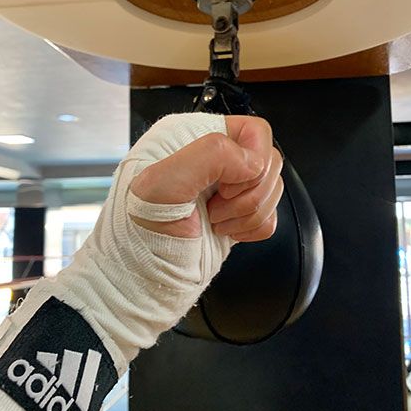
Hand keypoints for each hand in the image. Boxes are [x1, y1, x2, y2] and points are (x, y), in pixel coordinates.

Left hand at [130, 115, 283, 240]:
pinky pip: (269, 214)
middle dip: (249, 193)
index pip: (253, 132)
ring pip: (271, 188)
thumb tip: (253, 162)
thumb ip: (210, 156)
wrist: (145, 278)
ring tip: (214, 221)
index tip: (226, 186)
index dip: (251, 160)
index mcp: (192, 136)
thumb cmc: (139, 234)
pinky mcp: (236, 212)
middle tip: (215, 208)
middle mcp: (211, 157)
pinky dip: (252, 228)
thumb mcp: (162, 185)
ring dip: (248, 212)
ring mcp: (226, 186)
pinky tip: (225, 232)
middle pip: (268, 161)